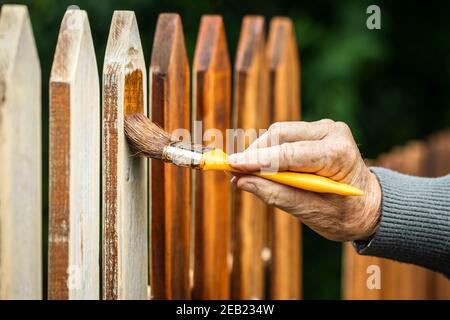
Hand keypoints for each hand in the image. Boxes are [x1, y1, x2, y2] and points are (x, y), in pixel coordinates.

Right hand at [228, 120, 381, 241]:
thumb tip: (242, 181)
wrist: (369, 205)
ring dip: (260, 152)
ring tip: (247, 175)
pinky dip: (270, 152)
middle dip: (255, 153)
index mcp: (338, 153)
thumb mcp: (313, 213)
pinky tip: (263, 169)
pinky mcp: (315, 131)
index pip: (288, 153)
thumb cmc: (346, 214)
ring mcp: (324, 128)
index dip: (256, 160)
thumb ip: (277, 195)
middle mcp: (332, 132)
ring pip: (279, 133)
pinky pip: (284, 137)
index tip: (231, 166)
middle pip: (280, 134)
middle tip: (235, 174)